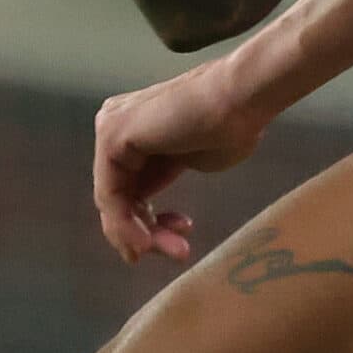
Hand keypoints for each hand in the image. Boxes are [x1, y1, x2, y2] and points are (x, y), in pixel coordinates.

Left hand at [93, 57, 272, 263]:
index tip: (178, 240)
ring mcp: (110, 130)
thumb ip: (163, 172)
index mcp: (136, 129)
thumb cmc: (232, 126)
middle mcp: (116, 126)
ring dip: (142, 235)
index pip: (129, 187)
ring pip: (114, 202)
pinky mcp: (111, 139)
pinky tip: (149, 242)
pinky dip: (126, 226)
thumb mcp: (192, 159)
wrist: (242, 100)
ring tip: (177, 250)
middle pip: (120, 196)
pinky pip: (110, 197)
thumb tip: (148, 198)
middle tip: (178, 252)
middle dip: (147, 232)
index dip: (149, 222)